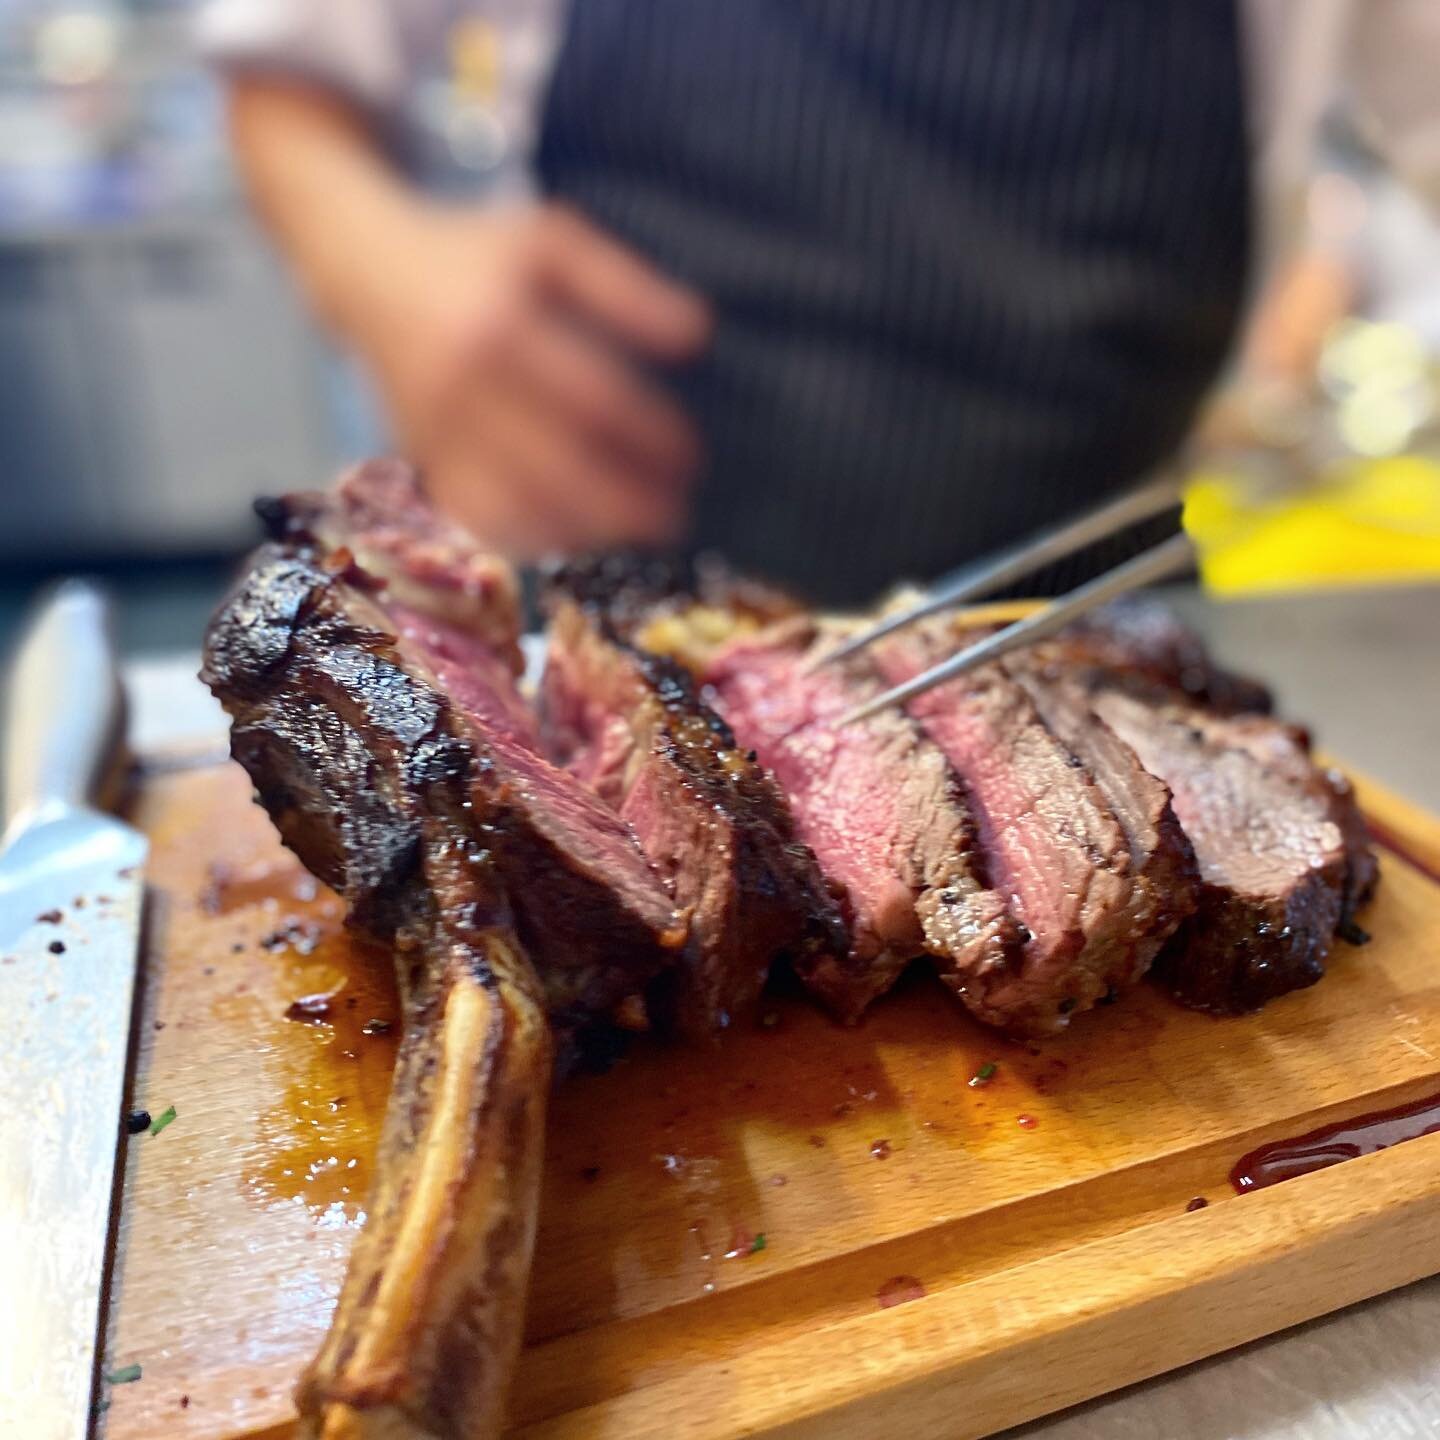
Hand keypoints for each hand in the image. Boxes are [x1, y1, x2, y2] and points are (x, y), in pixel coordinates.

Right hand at [347, 200, 710, 557]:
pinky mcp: (421, 460)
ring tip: (635, 533)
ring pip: (515, 507)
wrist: (367, 272)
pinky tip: (576, 535)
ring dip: (583, 530)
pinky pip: (477, 518)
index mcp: (497, 329)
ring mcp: (434, 433)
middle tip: (678, 517)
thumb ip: (624, 287)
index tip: (692, 459)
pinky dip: (530, 537)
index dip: (648, 439)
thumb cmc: (476, 258)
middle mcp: (458, 389)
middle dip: (626, 503)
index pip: (591, 402)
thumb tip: (699, 337)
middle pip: (556, 468)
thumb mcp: (550, 245)